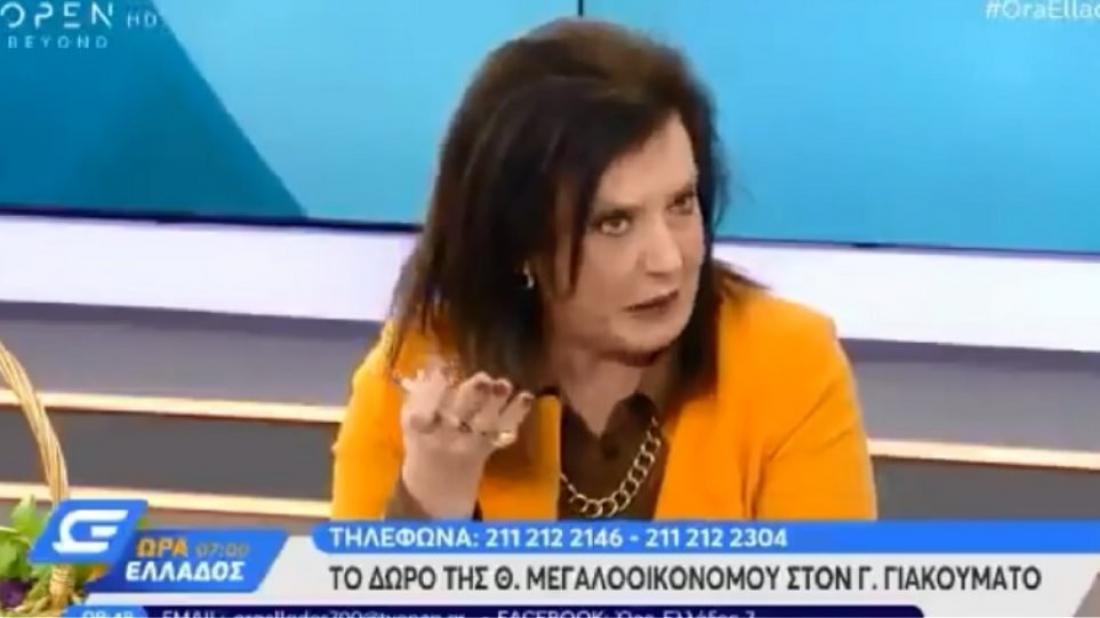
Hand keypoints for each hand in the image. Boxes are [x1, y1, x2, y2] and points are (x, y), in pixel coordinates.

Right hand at [397, 359, 534, 517]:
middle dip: (471, 398)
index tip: (443, 371)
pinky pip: (505, 431)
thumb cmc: (423, 436)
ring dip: (495, 403)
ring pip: (484, 424)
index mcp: (420, 430)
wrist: (439, 480)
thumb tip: (435, 364)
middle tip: (482, 379)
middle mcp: (446, 438)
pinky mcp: (490, 445)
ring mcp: (470, 444)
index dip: (433, 392)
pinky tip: (526, 396)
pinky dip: (516, 413)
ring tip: (503, 384)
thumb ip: (420, 393)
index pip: (423, 413)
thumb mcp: (410, 418)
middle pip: (458, 418)